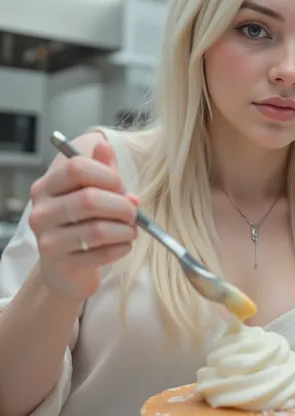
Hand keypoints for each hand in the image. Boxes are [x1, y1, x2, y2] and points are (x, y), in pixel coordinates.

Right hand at [29, 138, 138, 299]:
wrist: (65, 269)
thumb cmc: (81, 225)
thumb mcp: (91, 192)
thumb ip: (100, 170)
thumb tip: (105, 146)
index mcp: (46, 187)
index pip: (76, 168)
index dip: (108, 175)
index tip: (121, 187)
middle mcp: (41, 212)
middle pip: (89, 200)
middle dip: (121, 206)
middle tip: (133, 213)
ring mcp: (48, 241)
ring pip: (98, 230)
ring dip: (125, 230)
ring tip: (131, 231)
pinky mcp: (61, 265)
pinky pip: (101, 254)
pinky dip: (121, 248)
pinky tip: (124, 246)